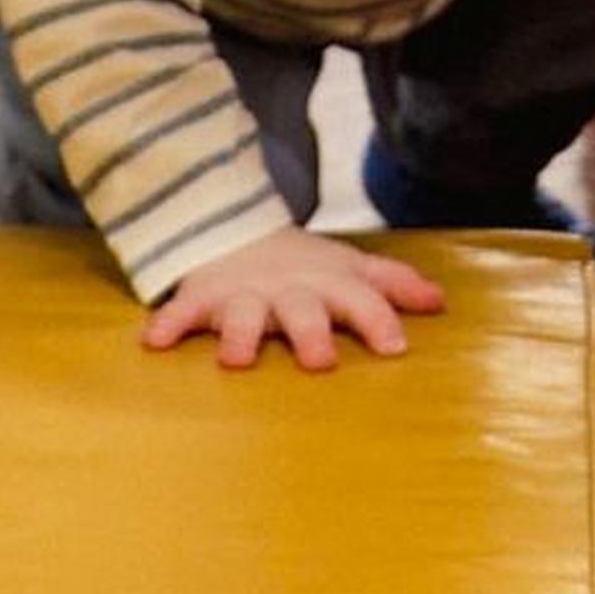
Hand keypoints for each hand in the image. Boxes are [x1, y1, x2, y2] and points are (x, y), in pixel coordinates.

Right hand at [139, 225, 448, 373]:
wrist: (237, 231)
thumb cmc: (306, 267)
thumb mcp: (350, 268)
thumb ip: (392, 285)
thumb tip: (440, 303)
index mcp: (328, 285)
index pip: (361, 299)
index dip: (378, 320)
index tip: (395, 346)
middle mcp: (288, 292)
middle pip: (302, 311)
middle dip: (310, 334)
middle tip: (320, 362)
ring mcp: (243, 296)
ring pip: (241, 315)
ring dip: (238, 335)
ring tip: (236, 359)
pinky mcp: (202, 299)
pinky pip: (181, 312)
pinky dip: (168, 323)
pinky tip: (154, 341)